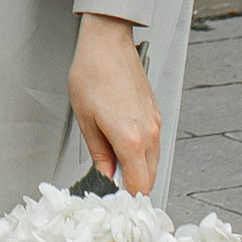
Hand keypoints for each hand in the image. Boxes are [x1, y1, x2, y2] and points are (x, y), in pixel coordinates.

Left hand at [69, 11, 160, 195]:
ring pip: (153, 161)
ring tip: (114, 166)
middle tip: (110, 187)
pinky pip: (153, 143)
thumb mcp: (85, 119)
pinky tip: (122, 145)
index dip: (125, 198)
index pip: (139, 187)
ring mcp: (155, 122)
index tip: (111, 199)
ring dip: (137, 169)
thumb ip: (99, 154)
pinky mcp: (155, 112)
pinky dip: (141, 152)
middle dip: (132, 187)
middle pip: (150, 178)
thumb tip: (104, 176)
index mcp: (132, 140)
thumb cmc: (92, 72)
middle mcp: (150, 133)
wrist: (107, 41)